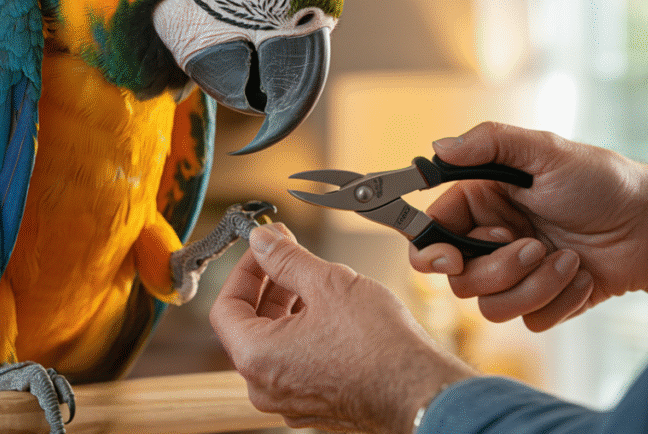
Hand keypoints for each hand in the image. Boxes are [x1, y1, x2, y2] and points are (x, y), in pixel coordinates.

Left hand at [210, 223, 475, 433]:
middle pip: (251, 325)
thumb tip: (262, 241)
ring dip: (289, 308)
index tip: (263, 249)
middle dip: (270, 285)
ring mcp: (291, 401)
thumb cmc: (378, 346)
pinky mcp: (317, 406)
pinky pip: (298, 364)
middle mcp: (265, 387)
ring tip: (318, 280)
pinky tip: (334, 313)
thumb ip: (285, 258)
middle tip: (289, 254)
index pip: (226, 307)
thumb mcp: (327, 283)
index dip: (244, 270)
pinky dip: (306, 334)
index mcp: (256, 357)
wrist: (421, 391)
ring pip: (277, 345)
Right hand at [413, 122, 647, 330]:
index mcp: (481, 202)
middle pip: (458, 278)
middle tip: (535, 246)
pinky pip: (529, 320)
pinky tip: (583, 274)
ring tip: (569, 259)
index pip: (431, 233)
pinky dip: (560, 299)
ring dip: (535, 285)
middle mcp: (491, 240)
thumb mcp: (545, 150)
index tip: (450, 257)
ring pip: (491, 305)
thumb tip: (438, 147)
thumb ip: (488, 143)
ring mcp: (516, 274)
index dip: (430, 251)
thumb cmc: (602, 183)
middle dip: (499, 268)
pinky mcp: (543, 301)